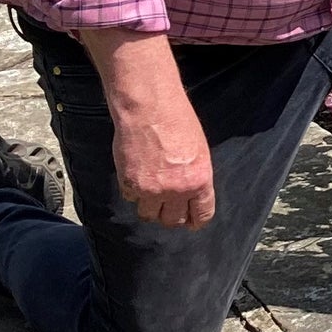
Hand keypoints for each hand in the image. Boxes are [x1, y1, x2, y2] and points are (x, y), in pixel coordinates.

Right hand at [78, 27, 216, 227]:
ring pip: (149, 215)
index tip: (192, 223)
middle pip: (173, 221)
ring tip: (150, 194)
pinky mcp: (130, 184)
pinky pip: (131, 199)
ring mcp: (151, 190)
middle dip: (171, 216)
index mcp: (199, 181)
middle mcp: (176, 190)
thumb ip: (195, 177)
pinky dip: (133, 192)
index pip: (201, 215)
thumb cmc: (178, 122)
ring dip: (150, 207)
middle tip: (168, 209)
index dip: (196, 221)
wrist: (149, 109)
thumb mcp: (199, 151)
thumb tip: (191, 195)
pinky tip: (136, 178)